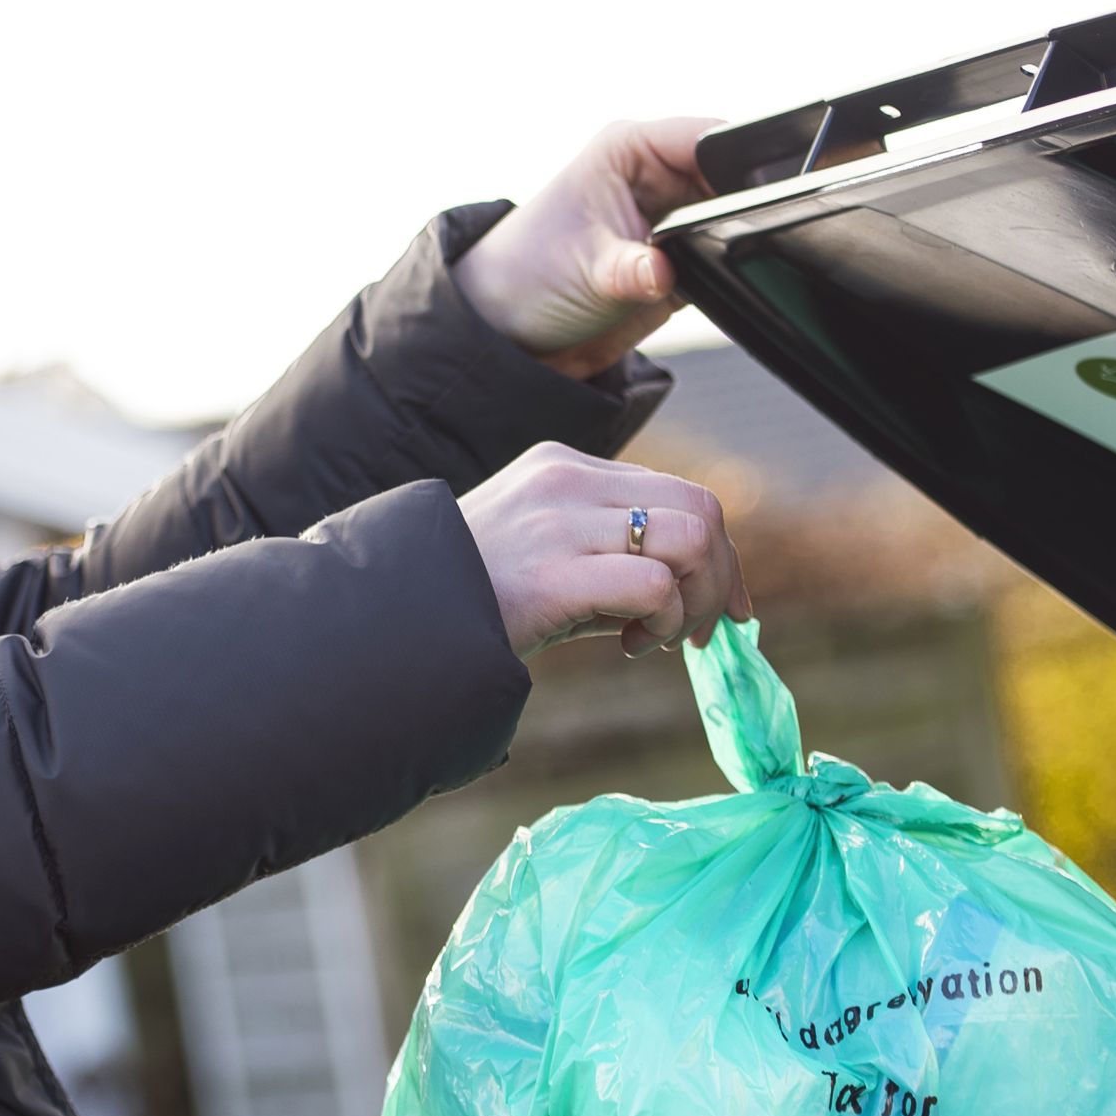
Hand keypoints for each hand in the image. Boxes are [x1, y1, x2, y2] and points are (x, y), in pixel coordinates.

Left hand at [453, 118, 718, 380]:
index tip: (763, 191)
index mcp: (631, 149)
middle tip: (729, 242)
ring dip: (730, 242)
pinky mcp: (679, 260)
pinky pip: (721, 257)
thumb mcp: (585, 270)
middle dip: (739, 208)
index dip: (740, 159)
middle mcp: (656, 177)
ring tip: (704, 267)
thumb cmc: (529, 276)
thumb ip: (632, 270)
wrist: (515, 334)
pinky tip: (706, 286)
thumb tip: (668, 272)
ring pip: (731, 218)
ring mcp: (670, 219)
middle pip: (729, 178)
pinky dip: (723, 272)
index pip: (706, 138)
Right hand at [460, 443, 750, 660]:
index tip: (722, 608)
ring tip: (656, 637)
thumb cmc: (472, 601)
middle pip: (702, 509)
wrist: (392, 622)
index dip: (720, 555)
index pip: (681, 493)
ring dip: (695, 601)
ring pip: (691, 538)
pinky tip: (630, 646)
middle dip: (720, 578)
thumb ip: (615, 563)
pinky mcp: (552, 572)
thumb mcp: (550, 561)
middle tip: (696, 633)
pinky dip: (664, 622)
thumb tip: (698, 598)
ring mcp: (559, 521)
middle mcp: (568, 480)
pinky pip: (655, 584)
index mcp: (567, 468)